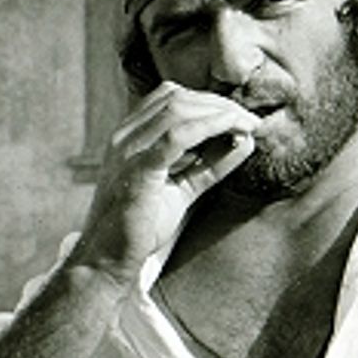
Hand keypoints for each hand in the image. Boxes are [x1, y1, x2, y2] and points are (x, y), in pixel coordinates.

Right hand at [72, 84, 259, 284]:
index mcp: (128, 138)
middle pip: (177, 97)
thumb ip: (209, 164)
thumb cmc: (140, 228)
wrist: (108, 260)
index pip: (169, 98)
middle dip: (220, 104)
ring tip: (247, 125)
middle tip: (250, 120)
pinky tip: (235, 133)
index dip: (208, 101)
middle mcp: (124, 138)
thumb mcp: (182, 189)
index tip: (238, 117)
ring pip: (179, 109)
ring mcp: (127, 152)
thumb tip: (246, 139)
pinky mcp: (137, 171)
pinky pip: (177, 136)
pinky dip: (211, 127)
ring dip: (221, 113)